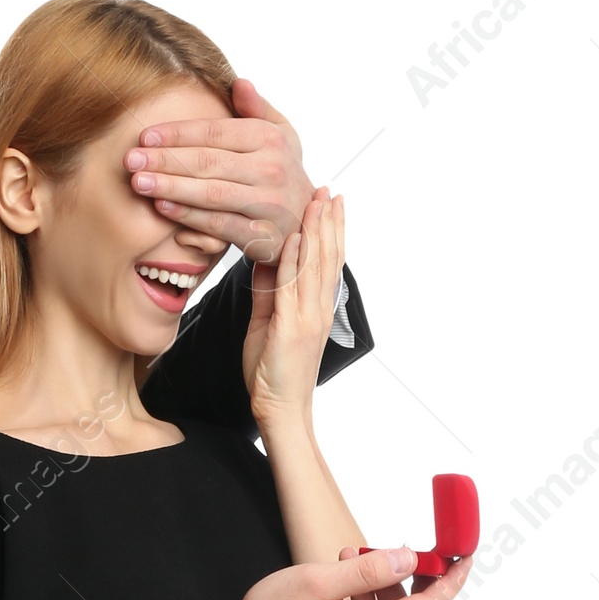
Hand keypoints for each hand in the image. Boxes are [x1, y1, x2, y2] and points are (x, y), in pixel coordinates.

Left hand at [124, 76, 312, 264]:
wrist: (308, 221)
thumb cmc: (283, 171)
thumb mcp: (281, 134)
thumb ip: (257, 108)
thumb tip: (239, 82)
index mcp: (269, 138)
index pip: (215, 132)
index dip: (178, 134)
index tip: (145, 136)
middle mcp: (270, 169)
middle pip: (208, 162)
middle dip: (165, 160)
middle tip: (130, 160)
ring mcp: (266, 204)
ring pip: (210, 193)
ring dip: (171, 187)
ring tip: (138, 183)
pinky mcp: (260, 235)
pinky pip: (219, 225)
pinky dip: (189, 216)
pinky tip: (162, 207)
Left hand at [246, 190, 344, 424]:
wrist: (280, 409)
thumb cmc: (273, 371)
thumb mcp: (269, 322)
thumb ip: (270, 291)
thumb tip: (267, 260)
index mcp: (316, 308)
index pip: (328, 261)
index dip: (332, 231)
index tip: (332, 203)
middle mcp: (318, 309)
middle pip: (328, 257)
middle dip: (330, 221)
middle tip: (330, 189)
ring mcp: (308, 318)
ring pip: (315, 266)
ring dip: (316, 231)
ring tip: (317, 200)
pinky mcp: (291, 329)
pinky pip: (292, 288)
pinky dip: (293, 261)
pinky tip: (293, 238)